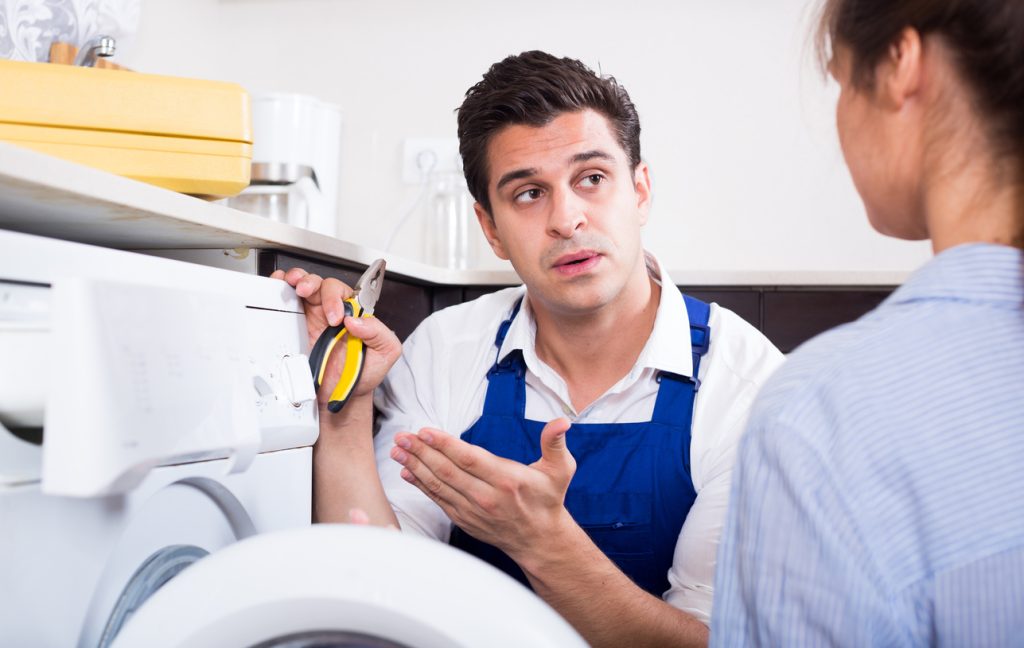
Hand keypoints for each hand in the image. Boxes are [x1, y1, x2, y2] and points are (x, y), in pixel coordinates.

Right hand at [271, 268, 401, 406]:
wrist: (339, 396)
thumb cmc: (363, 373)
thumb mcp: (385, 353)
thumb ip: (379, 333)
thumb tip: (357, 321)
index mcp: (353, 314)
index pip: (345, 293)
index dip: (337, 298)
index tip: (336, 317)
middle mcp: (332, 312)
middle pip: (322, 285)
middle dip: (315, 284)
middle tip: (309, 293)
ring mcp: (312, 318)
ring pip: (304, 287)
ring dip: (298, 280)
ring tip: (296, 285)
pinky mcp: (295, 328)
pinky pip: (287, 303)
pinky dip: (281, 289)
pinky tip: (281, 286)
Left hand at [390, 418, 576, 559]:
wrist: (540, 540)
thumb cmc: (548, 500)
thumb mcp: (560, 470)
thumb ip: (556, 443)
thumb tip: (562, 422)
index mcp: (507, 480)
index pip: (469, 459)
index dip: (444, 444)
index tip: (425, 431)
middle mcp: (486, 497)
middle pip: (447, 471)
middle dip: (421, 452)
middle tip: (401, 436)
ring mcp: (473, 511)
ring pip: (439, 485)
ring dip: (415, 466)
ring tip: (397, 450)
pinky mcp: (464, 520)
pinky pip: (438, 500)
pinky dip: (421, 485)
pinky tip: (407, 471)